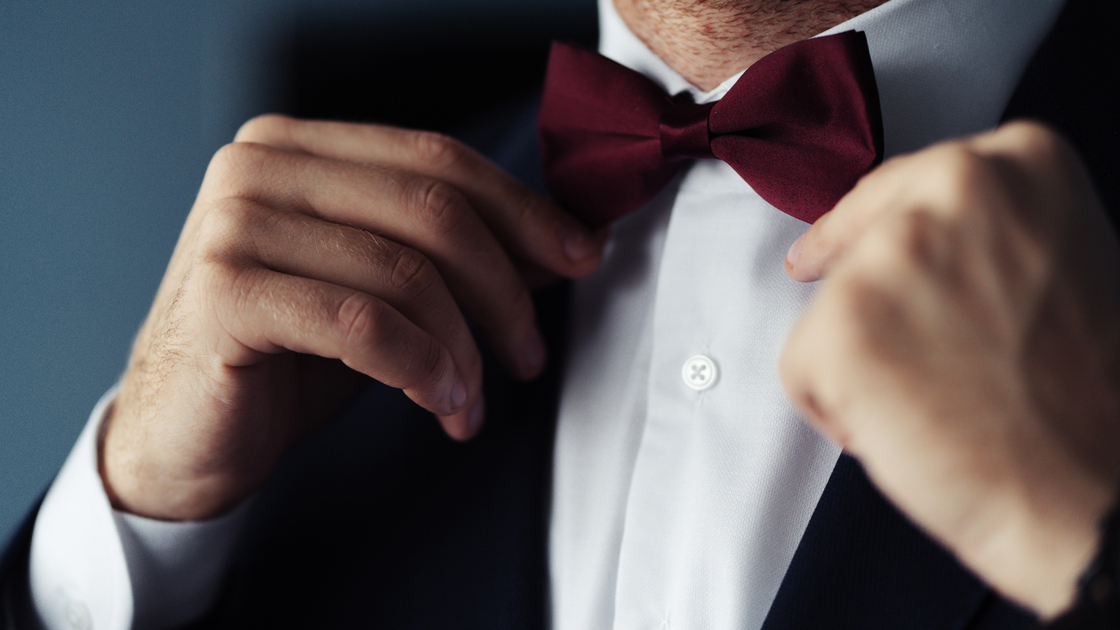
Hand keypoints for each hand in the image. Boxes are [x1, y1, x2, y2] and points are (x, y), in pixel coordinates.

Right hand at [101, 115, 603, 520]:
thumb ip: (453, 257)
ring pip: (406, 271)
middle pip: (433, 208)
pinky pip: (363, 323)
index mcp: (300, 149)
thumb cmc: (284, 360)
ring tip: (470, 400)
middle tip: (529, 351)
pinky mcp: (224, 291)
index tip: (580, 256)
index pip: (439, 159)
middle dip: (503, 287)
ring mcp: (235, 224)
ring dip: (463, 348)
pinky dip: (421, 366)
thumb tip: (561, 243)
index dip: (523, 210)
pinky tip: (438, 401)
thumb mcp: (382, 294)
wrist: (184, 435)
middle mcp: (260, 167)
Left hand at [781, 121, 1119, 617]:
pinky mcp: (839, 326)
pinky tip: (905, 429)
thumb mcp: (1063, 266)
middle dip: (870, 302)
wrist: (1096, 494)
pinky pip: (800, 368)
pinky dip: (834, 409)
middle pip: (857, 243)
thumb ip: (985, 235)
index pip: (903, 187)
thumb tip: (910, 249)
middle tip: (916, 359)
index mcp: (1019, 161)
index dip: (872, 230)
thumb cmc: (1088, 403)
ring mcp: (889, 256)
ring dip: (862, 363)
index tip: (843, 249)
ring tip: (939, 404)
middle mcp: (952, 188)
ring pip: (828, 309)